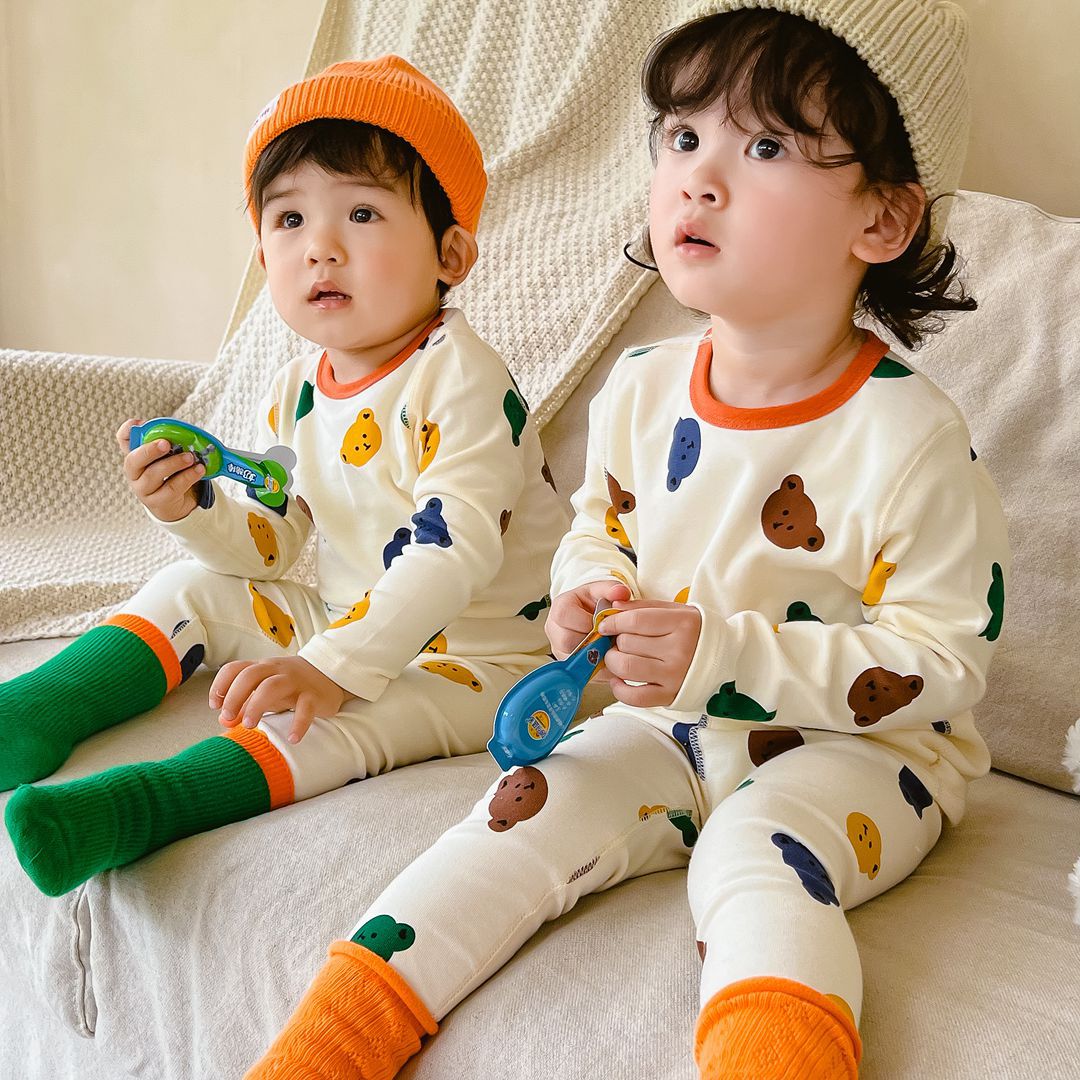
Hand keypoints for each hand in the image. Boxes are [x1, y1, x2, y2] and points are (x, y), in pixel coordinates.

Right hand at [117, 418, 205, 521]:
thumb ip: (170, 444)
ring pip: (153, 475)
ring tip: (190, 457)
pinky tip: (199, 470)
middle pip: (133, 460)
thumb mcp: (168, 457)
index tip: (140, 423)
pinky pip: (172, 489)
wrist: (175, 504)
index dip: (127, 430)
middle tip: (166, 443)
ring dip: (174, 464)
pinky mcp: (158, 503)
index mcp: (135, 456)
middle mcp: (134, 473)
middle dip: (149, 450)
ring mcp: (143, 490)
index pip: (123, 440)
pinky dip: (187, 477)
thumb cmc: (171, 475)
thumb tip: (181, 431)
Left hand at [209, 656, 351, 742]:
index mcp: (262, 668)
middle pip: (250, 675)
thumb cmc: (291, 685)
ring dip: (256, 705)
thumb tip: (224, 720)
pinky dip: (298, 723)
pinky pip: (305, 707)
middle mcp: (276, 670)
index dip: (220, 685)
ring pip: (272, 686)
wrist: (330, 675)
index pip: (235, 668)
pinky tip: (292, 738)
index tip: (215, 705)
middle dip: (234, 696)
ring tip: (249, 725)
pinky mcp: (314, 695)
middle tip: (228, 718)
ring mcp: (296, 681)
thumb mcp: (265, 691)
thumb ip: (245, 704)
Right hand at [546, 580, 632, 666]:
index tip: (604, 623)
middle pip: (566, 641)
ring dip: (596, 656)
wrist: (593, 615)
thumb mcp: (604, 591)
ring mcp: (559, 650)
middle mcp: (555, 631)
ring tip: (610, 647)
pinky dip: (600, 669)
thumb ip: (613, 589)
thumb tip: (621, 593)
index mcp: (560, 609)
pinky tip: (610, 659)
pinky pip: (583, 673)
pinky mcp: (569, 666)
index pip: (564, 616)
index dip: (586, 621)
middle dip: (592, 641)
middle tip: (609, 638)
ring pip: (574, 660)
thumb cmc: (597, 603)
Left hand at [595, 599, 701, 707]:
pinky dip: (619, 689)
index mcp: (682, 624)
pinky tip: (618, 680)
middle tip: (617, 641)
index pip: (635, 621)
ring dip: (613, 661)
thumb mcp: (676, 611)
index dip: (613, 622)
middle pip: (628, 643)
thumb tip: (613, 607)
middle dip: (615, 640)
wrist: (725, 658)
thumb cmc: (694, 631)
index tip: (605, 625)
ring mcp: (675, 675)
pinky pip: (635, 697)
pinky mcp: (670, 695)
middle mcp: (680, 650)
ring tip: (616, 657)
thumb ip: (644, 607)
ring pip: (627, 667)